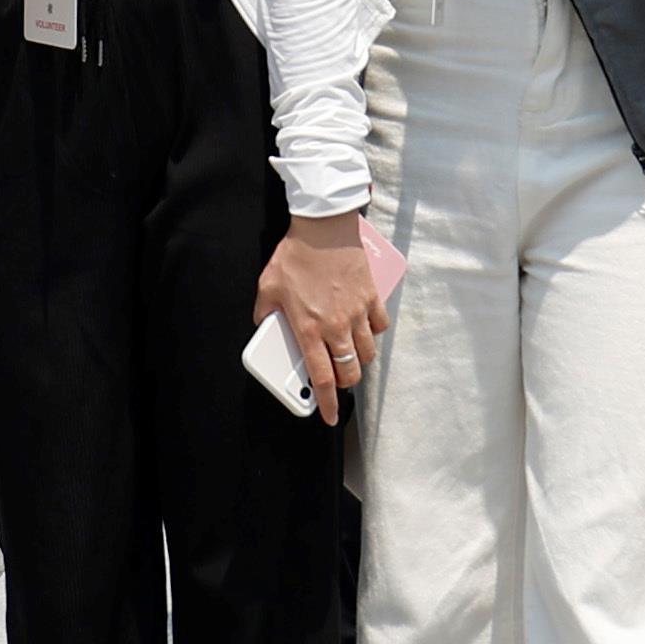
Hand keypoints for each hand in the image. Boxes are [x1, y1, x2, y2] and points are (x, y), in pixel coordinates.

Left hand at [255, 215, 387, 423]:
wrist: (323, 228)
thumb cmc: (295, 255)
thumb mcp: (268, 287)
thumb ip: (265, 313)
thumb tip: (265, 326)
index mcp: (308, 328)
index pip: (321, 378)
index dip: (326, 403)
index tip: (327, 415)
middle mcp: (335, 326)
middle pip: (349, 371)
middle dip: (344, 382)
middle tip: (337, 377)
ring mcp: (357, 313)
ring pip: (366, 353)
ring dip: (357, 358)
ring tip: (348, 352)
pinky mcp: (371, 298)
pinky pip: (379, 326)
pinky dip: (373, 332)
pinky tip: (363, 327)